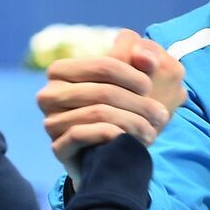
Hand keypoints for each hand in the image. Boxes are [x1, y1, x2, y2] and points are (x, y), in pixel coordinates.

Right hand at [35, 29, 184, 183]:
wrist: (108, 152)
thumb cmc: (120, 108)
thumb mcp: (133, 79)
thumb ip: (142, 57)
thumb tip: (147, 58)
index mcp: (62, 70)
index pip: (104, 65)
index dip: (133, 75)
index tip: (150, 88)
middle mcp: (49, 94)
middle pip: (103, 92)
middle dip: (138, 104)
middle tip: (160, 115)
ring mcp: (50, 122)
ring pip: (97, 113)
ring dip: (132, 123)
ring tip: (151, 131)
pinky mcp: (57, 147)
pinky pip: (81, 135)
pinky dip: (110, 135)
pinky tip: (129, 141)